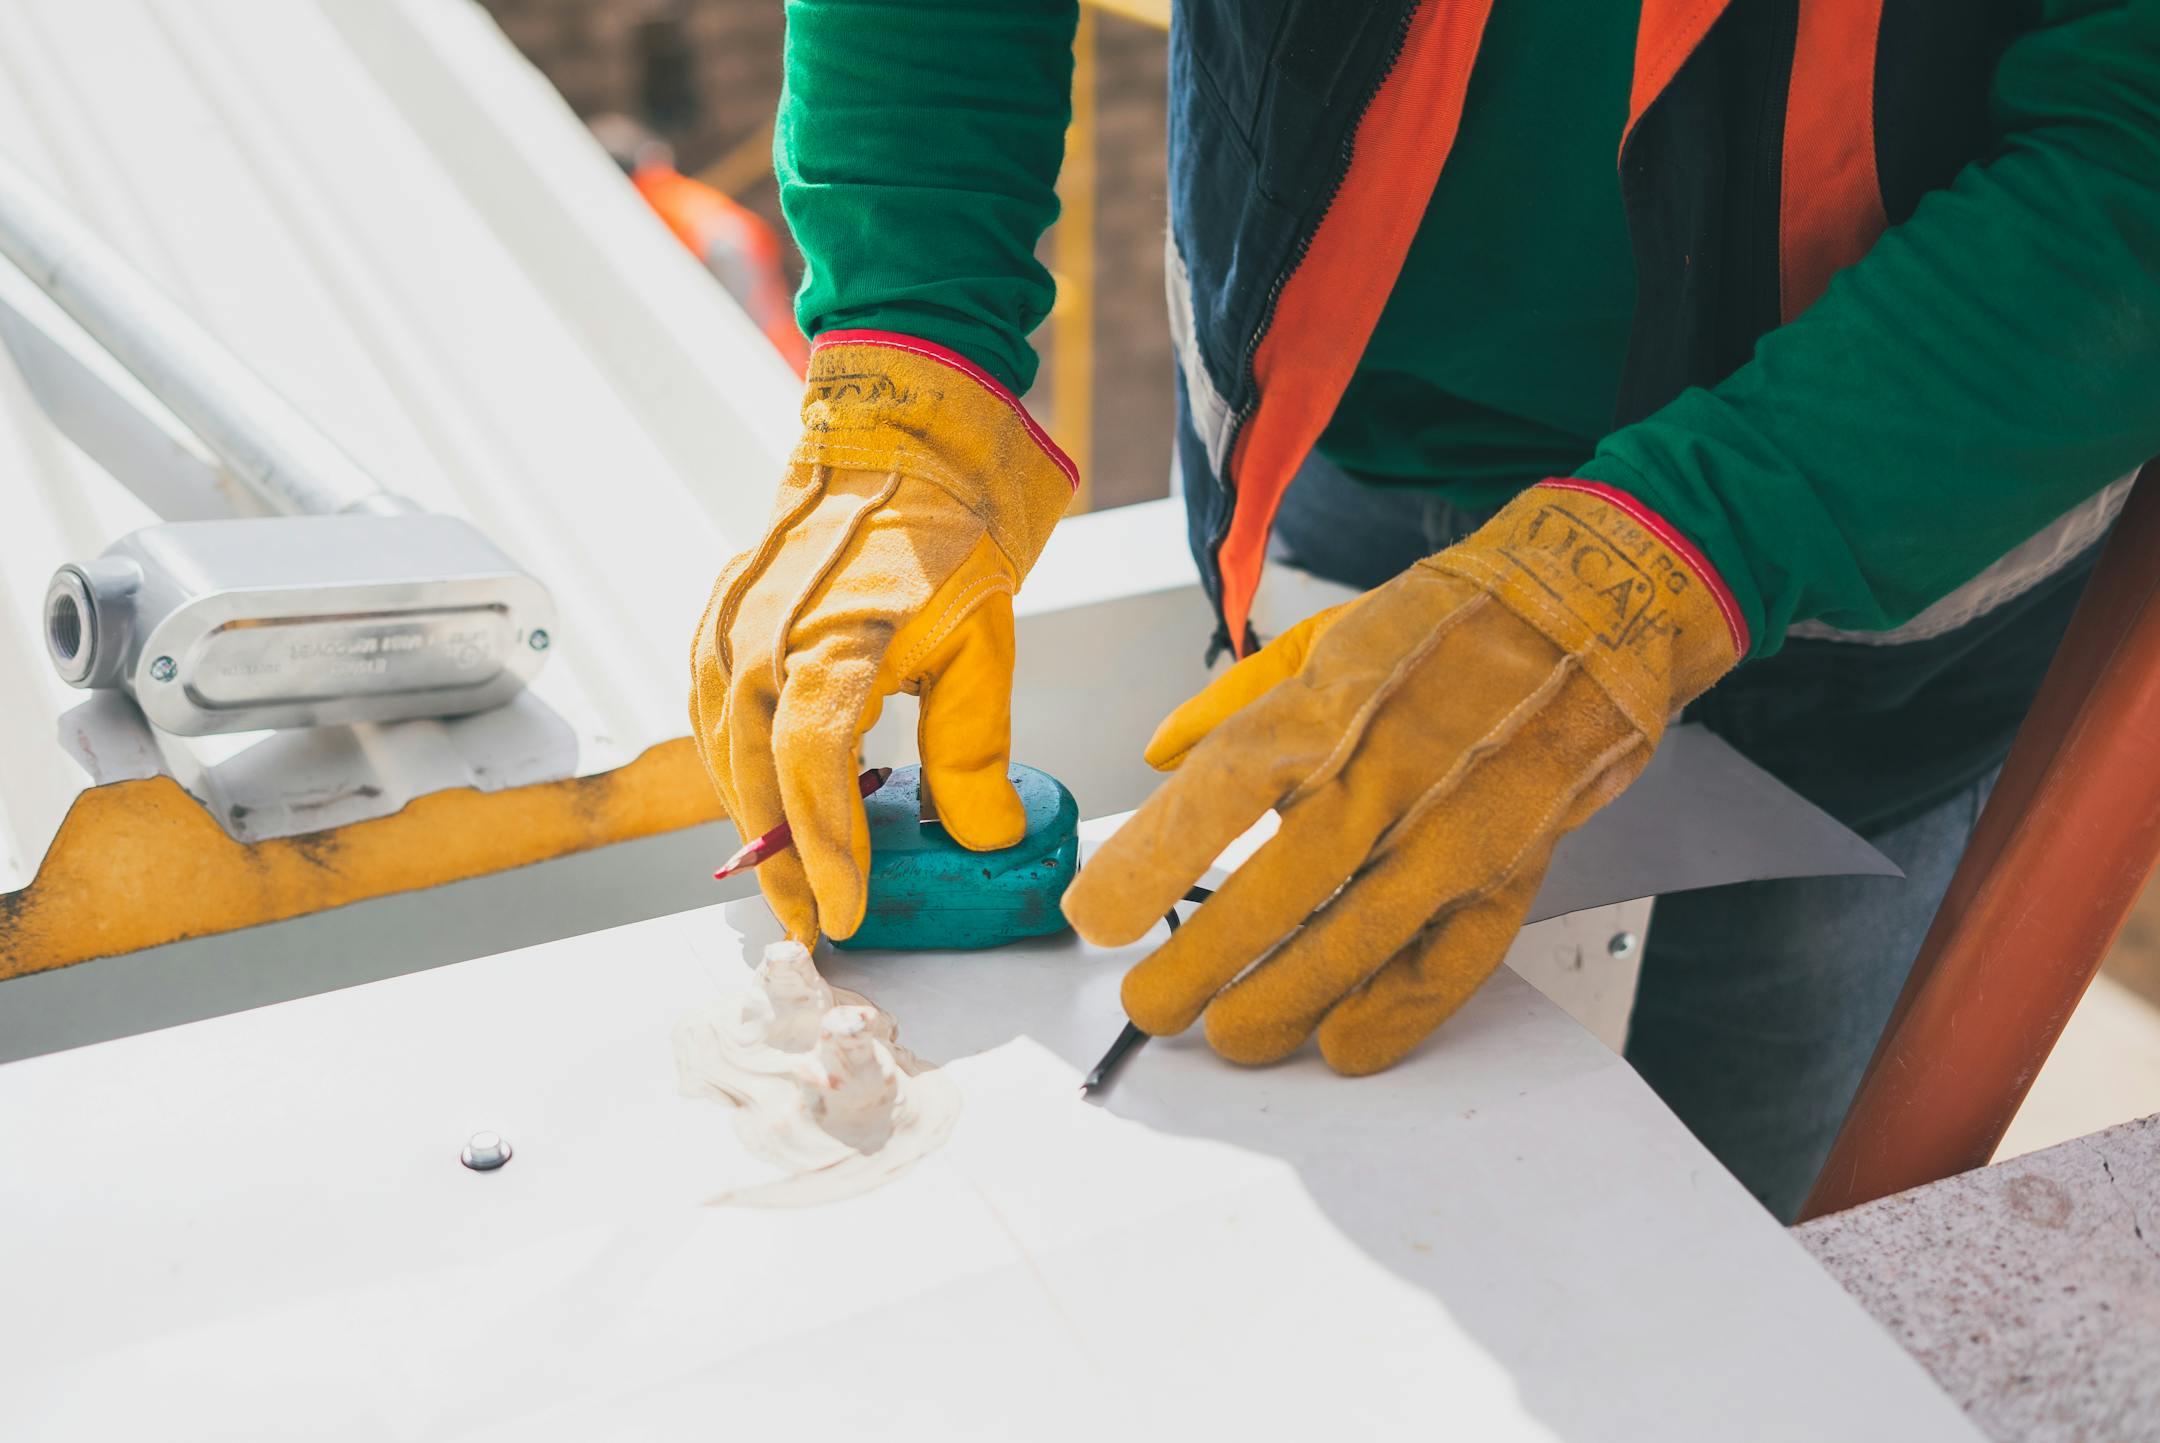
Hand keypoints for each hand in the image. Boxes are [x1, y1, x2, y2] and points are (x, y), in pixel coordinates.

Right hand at [691, 331, 1073, 942]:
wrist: (892, 443)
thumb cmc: (942, 536)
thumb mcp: (983, 642)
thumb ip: (975, 748)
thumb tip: (987, 836)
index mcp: (832, 638)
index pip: (814, 768)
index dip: (826, 849)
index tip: (845, 911)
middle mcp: (761, 636)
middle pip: (755, 778)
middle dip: (783, 861)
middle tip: (813, 924)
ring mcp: (726, 626)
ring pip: (721, 754)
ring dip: (753, 822)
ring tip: (789, 880)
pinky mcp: (714, 621)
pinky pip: (707, 716)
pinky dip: (731, 770)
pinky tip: (758, 802)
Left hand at [1062, 482, 1744, 1074]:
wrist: (1595, 610)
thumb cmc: (1446, 625)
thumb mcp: (1326, 634)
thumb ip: (1231, 701)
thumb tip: (1156, 757)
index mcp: (1327, 703)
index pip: (1219, 790)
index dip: (1150, 861)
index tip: (1096, 915)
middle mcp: (1388, 768)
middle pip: (1279, 886)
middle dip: (1204, 964)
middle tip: (1152, 1006)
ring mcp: (1456, 825)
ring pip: (1358, 938)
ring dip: (1284, 1003)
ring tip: (1229, 1036)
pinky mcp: (1513, 868)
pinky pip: (1450, 961)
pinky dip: (1395, 1014)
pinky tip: (1340, 1044)